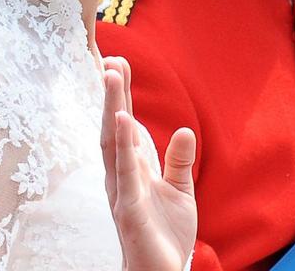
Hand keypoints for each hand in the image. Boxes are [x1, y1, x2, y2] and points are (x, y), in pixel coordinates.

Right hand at [102, 57, 196, 270]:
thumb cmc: (165, 236)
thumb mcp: (179, 192)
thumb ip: (179, 162)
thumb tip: (183, 130)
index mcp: (134, 171)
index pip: (126, 127)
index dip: (122, 97)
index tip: (118, 64)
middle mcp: (122, 177)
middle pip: (114, 128)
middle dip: (113, 94)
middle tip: (112, 59)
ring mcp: (122, 191)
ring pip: (113, 143)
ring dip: (113, 107)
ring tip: (112, 76)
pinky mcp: (129, 208)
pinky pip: (125, 171)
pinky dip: (121, 143)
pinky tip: (120, 119)